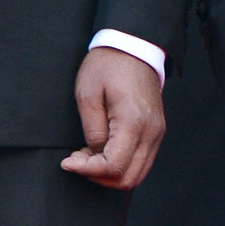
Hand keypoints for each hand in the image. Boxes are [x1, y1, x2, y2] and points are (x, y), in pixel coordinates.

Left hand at [62, 46, 166, 189]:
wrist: (134, 46)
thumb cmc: (108, 66)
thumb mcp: (88, 94)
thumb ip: (92, 130)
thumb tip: (93, 156)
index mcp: (133, 121)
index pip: (113, 166)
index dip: (87, 171)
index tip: (67, 162)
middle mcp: (151, 131)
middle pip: (129, 179)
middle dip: (98, 177)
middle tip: (77, 161)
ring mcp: (157, 132)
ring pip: (137, 175)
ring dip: (110, 174)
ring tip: (89, 156)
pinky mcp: (156, 130)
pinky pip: (142, 161)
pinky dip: (121, 165)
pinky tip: (102, 150)